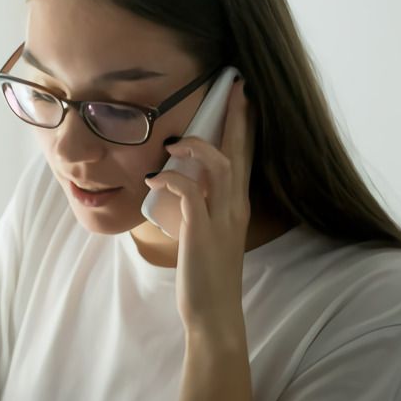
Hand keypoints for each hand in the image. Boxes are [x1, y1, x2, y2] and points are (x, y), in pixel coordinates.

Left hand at [144, 78, 253, 338]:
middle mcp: (234, 208)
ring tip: (174, 143)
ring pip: (220, 167)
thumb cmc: (205, 275)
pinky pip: (189, 194)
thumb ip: (200, 207)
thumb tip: (180, 185)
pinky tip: (155, 181)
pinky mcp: (201, 232)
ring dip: (197, 147)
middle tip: (235, 87)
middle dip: (236, 119)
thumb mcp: (205, 233)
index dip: (244, 127)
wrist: (213, 313)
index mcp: (236, 206)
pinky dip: (172, 180)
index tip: (243, 98)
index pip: (245, 157)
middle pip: (239, 152)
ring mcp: (220, 219)